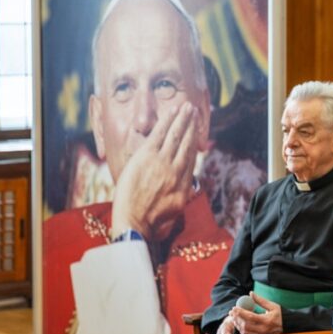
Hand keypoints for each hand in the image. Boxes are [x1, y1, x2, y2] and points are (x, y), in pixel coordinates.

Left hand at [111, 102, 199, 240]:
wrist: (135, 226)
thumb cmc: (152, 226)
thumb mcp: (174, 214)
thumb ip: (180, 197)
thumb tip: (185, 188)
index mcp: (183, 186)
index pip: (190, 160)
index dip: (194, 143)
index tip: (197, 133)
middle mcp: (176, 172)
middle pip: (186, 144)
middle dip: (191, 126)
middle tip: (194, 112)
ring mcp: (162, 163)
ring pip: (175, 136)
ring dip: (182, 120)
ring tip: (187, 107)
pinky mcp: (147, 157)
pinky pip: (159, 134)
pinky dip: (167, 122)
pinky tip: (172, 111)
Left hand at [229, 292, 282, 333]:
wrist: (287, 326)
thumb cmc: (279, 314)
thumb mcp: (272, 306)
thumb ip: (260, 300)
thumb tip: (250, 293)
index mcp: (267, 320)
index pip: (250, 316)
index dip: (240, 312)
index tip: (234, 308)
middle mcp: (264, 330)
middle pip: (246, 325)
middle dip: (237, 318)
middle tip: (232, 312)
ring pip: (245, 332)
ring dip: (238, 325)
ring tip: (234, 318)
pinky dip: (242, 332)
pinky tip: (240, 326)